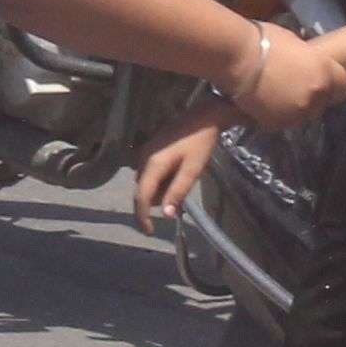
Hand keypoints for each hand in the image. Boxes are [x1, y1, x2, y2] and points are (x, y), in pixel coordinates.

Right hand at [135, 112, 223, 232]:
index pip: (141, 197)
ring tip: (183, 181)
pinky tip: (179, 173)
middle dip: (156, 202)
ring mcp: (146, 152)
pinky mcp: (152, 148)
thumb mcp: (192, 169)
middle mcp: (144, 158)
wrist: (204, 114)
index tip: (150, 232)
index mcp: (153, 164)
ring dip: (160, 190)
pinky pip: (151, 172)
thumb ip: (177, 192)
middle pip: (142, 190)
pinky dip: (161, 180)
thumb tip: (165, 215)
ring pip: (147, 182)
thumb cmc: (200, 143)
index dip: (142, 217)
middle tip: (179, 202)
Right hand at [225, 23, 345, 128]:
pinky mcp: (276, 124)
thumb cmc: (264, 40)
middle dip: (311, 98)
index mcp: (325, 73)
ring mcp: (296, 113)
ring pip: (302, 116)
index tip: (322, 83)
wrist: (237, 57)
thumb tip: (304, 64)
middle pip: (322, 104)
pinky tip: (262, 104)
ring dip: (293, 109)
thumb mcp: (296, 44)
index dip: (333, 85)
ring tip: (275, 97)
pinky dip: (274, 116)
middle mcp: (316, 96)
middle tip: (294, 89)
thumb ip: (306, 60)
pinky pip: (281, 123)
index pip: (343, 88)